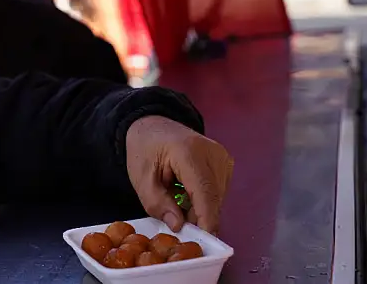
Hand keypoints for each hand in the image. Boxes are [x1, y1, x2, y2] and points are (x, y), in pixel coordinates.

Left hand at [125, 116, 232, 234]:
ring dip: (199, 207)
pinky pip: (218, 191)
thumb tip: (179, 226)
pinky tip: (185, 190)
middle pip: (213, 198)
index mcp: (189, 152)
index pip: (205, 192)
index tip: (204, 240)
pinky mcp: (225, 162)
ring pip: (217, 198)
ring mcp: (222, 156)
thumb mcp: (142, 179)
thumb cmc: (145, 148)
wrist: (152, 126)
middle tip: (173, 217)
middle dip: (197, 216)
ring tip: (176, 195)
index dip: (206, 219)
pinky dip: (202, 198)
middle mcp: (212, 152)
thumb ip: (158, 204)